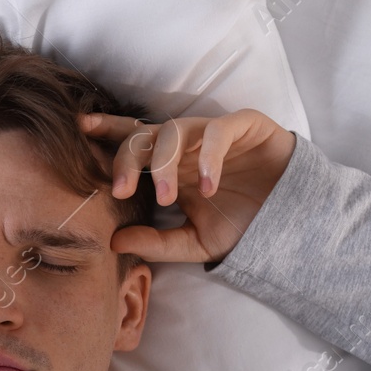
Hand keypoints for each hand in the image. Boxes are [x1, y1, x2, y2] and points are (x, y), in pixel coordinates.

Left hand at [80, 108, 295, 264]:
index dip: (108, 130)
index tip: (81, 130)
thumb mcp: (194, 243)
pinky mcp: (246, 127)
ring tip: (166, 199)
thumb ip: (157, 243)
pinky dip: (210, 156)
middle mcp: (187, 145)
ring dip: (164, 163)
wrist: (290, 223)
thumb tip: (114, 241)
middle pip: (145, 135)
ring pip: (177, 129)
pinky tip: (208, 186)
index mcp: (170, 165)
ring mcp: (214, 134)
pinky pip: (220, 131)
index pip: (133, 140)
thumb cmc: (241, 225)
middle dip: (126, 159)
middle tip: (117, 191)